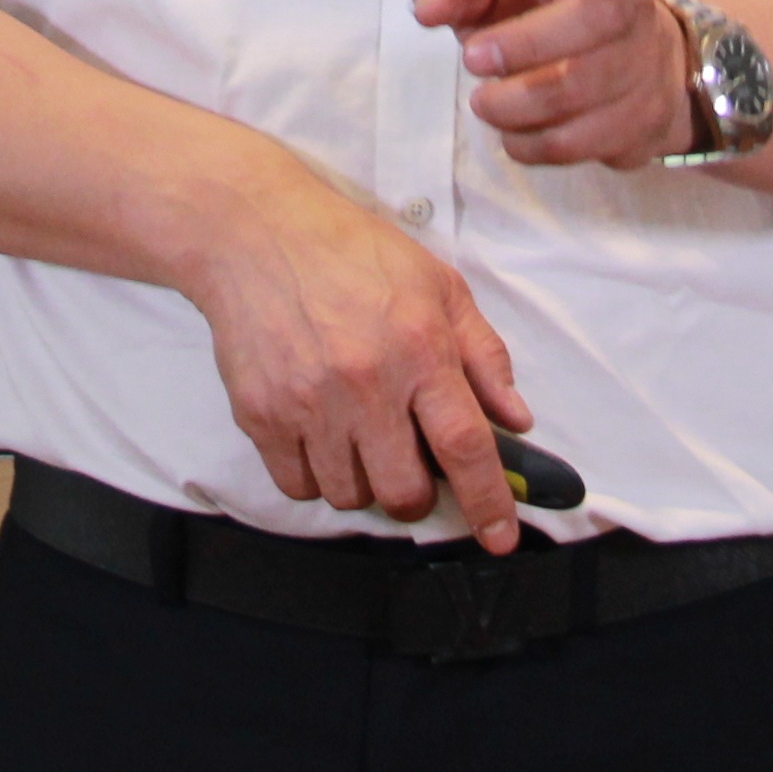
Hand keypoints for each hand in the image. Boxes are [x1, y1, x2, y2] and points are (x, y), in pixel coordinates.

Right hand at [185, 168, 537, 550]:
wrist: (257, 234)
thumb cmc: (353, 255)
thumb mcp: (438, 286)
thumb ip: (483, 356)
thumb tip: (515, 420)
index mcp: (420, 349)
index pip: (465, 446)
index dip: (489, 501)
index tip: (500, 537)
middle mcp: (366, 384)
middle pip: (404, 492)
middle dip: (417, 495)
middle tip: (410, 463)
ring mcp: (308, 404)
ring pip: (350, 497)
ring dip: (363, 482)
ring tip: (358, 436)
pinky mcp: (261, 415)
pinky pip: (298, 486)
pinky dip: (315, 476)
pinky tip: (319, 435)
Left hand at [412, 0, 698, 168]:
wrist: (624, 71)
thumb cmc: (543, 18)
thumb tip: (427, 7)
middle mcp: (630, 5)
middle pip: (599, 15)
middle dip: (529, 42)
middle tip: (473, 57)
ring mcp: (645, 65)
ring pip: (587, 86)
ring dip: (520, 104)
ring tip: (484, 102)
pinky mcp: (645, 121)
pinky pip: (588, 139)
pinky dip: (536, 141)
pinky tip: (514, 130)